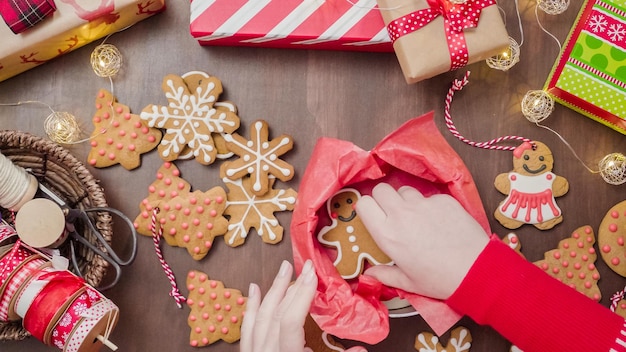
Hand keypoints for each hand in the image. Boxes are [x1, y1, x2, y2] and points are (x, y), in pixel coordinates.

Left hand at [240, 260, 366, 351]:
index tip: (313, 273)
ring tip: (283, 271)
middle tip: (303, 265)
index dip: (301, 295)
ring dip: (272, 291)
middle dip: (290, 287)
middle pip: (275, 314)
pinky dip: (250, 307)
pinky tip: (253, 290)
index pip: (290, 321)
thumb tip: (361, 351)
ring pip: (259, 318)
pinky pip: (246, 328)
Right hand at [355, 183, 488, 299]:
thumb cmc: (439, 279)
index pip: (363, 203)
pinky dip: (430, 205)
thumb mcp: (407, 283)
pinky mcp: (443, 199)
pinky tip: (440, 221)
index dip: (367, 208)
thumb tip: (367, 275)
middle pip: (381, 189)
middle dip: (384, 198)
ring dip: (406, 200)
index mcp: (387, 234)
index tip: (374, 217)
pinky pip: (429, 196)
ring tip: (417, 217)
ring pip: (405, 190)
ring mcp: (423, 204)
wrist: (476, 271)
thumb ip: (384, 275)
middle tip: (393, 214)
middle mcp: (401, 214)